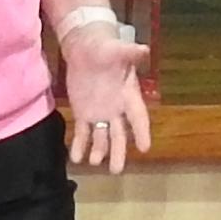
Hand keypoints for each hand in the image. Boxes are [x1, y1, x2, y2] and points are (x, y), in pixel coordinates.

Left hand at [59, 22, 148, 174]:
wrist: (87, 49)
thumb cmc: (106, 49)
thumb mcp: (117, 49)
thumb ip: (129, 53)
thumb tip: (144, 50)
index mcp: (129, 95)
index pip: (138, 117)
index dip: (141, 132)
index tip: (144, 148)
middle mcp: (116, 109)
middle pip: (119, 135)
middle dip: (118, 152)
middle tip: (116, 170)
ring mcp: (100, 113)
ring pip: (102, 137)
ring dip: (98, 151)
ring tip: (94, 163)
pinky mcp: (83, 113)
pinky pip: (82, 133)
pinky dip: (79, 145)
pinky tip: (76, 158)